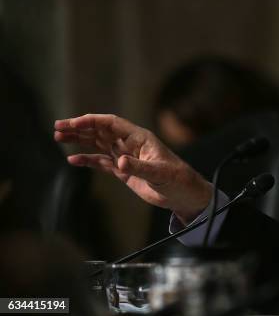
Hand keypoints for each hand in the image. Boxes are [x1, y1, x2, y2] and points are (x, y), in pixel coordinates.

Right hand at [54, 114, 211, 222]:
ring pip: (99, 144)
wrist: (183, 194)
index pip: (111, 124)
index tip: (74, 123)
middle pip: (101, 131)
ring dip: (80, 140)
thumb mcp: (159, 172)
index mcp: (139, 138)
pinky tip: (73, 160)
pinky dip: (88, 160)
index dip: (92, 121)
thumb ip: (139, 167)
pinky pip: (102, 162)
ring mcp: (126, 157)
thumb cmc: (177, 179)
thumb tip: (120, 162)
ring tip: (59, 137)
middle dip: (80, 128)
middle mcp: (130, 144)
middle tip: (58, 127)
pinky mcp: (124, 171)